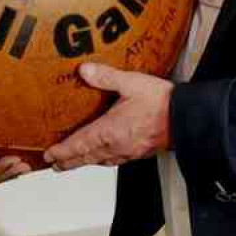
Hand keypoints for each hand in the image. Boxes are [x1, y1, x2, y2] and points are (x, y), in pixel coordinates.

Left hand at [43, 62, 173, 170]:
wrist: (186, 118)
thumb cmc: (161, 103)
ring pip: (99, 161)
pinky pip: (113, 160)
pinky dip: (100, 160)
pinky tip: (101, 156)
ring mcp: (127, 152)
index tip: (49, 155)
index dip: (62, 151)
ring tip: (71, 162)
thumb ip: (105, 77)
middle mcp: (116, 146)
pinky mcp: (137, 152)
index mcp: (110, 131)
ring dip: (83, 162)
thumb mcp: (130, 83)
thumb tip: (84, 70)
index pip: (79, 145)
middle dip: (68, 161)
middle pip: (86, 158)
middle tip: (53, 164)